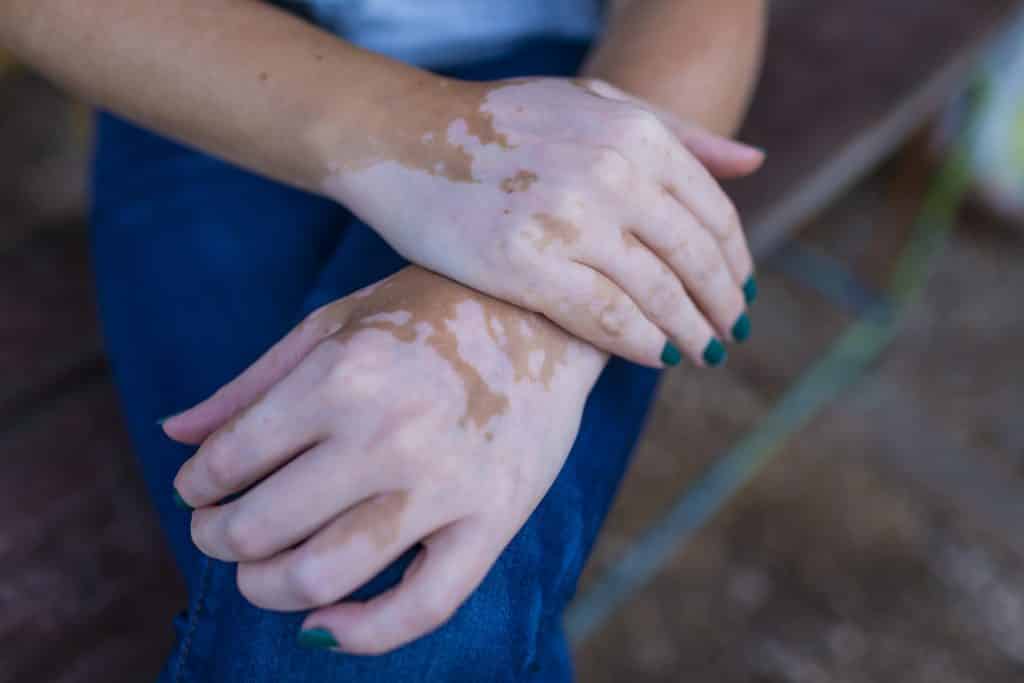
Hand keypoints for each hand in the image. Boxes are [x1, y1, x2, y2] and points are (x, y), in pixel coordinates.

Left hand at [165, 267, 605, 653]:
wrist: (545, 314)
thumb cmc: (430, 309)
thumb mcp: (334, 322)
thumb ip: (251, 383)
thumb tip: (174, 436)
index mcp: (343, 375)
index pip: (229, 461)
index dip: (196, 485)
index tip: (199, 487)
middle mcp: (389, 435)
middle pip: (260, 528)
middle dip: (217, 537)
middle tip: (217, 529)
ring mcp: (445, 486)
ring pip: (323, 577)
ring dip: (265, 588)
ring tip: (258, 572)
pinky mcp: (493, 522)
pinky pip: (422, 608)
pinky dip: (360, 634)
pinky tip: (322, 626)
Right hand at [322, 77, 762, 367]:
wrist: (405, 138)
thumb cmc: (504, 124)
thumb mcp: (596, 103)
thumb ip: (679, 132)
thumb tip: (756, 162)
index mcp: (636, 131)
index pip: (713, 214)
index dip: (736, 263)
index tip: (741, 294)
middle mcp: (612, 172)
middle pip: (694, 260)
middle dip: (722, 306)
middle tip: (731, 336)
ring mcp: (569, 219)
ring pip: (657, 296)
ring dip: (690, 333)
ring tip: (702, 353)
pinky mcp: (526, 265)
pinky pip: (606, 318)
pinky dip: (641, 344)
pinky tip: (657, 357)